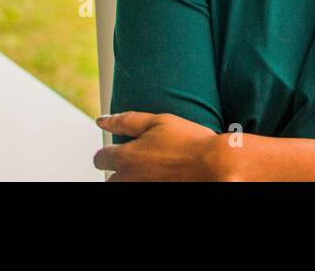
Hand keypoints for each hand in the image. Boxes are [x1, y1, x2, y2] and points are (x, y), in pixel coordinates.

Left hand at [93, 111, 220, 180]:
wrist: (214, 165)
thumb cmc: (190, 142)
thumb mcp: (158, 121)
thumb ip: (126, 120)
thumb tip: (102, 120)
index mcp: (126, 157)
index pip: (100, 159)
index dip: (108, 153)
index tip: (119, 150)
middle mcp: (129, 179)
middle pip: (110, 180)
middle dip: (118, 171)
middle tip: (140, 161)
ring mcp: (141, 189)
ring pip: (124, 187)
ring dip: (132, 178)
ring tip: (151, 170)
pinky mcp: (156, 194)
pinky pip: (141, 189)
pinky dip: (147, 182)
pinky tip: (160, 176)